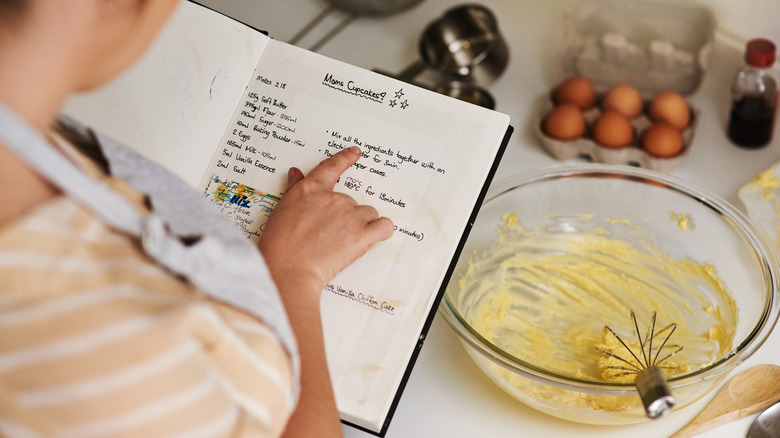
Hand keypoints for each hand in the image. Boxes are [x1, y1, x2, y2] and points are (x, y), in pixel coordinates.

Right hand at [258, 146, 393, 294]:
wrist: (288, 269)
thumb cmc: (279, 246)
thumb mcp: (282, 210)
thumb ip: (295, 189)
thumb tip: (296, 173)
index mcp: (311, 189)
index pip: (332, 167)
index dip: (345, 158)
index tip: (355, 153)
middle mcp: (333, 198)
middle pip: (351, 201)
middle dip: (345, 217)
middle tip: (330, 236)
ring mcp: (350, 216)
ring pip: (368, 214)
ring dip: (362, 225)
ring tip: (343, 242)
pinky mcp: (362, 235)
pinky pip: (384, 226)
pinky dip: (381, 231)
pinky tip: (373, 237)